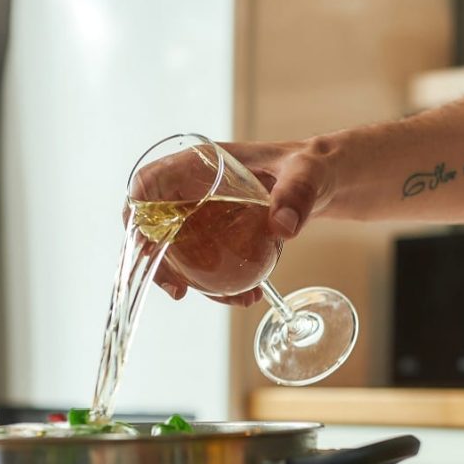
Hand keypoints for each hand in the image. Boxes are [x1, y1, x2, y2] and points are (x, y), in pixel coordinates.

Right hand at [150, 138, 336, 304]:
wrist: (326, 182)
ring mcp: (204, 214)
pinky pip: (205, 263)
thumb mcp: (309, 173)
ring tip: (232, 300)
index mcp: (201, 162)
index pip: (148, 183)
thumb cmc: (312, 166)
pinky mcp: (219, 235)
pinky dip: (219, 284)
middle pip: (154, 226)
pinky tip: (248, 295)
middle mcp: (193, 188)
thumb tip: (284, 227)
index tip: (148, 247)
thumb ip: (298, 192)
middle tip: (179, 291)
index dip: (137, 214)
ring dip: (194, 281)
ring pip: (178, 252)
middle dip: (157, 262)